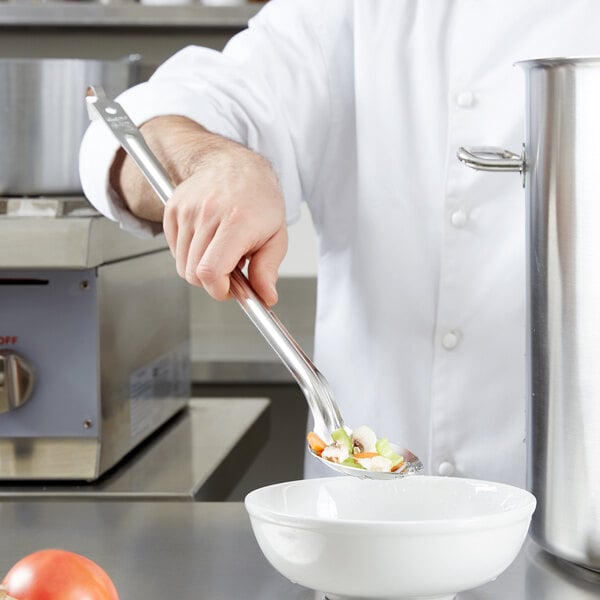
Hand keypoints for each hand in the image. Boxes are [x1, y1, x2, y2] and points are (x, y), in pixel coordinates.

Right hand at [110, 115, 286, 305]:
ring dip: (200, 267)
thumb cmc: (259, 200)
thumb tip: (265, 297)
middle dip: (212, 281)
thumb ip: (268, 269)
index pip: (210, 271)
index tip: (230, 289)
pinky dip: (189, 253)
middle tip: (230, 269)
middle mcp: (208, 213)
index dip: (218, 290)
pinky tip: (207, 240)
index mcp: (237, 222)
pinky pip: (174, 249)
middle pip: (193, 273)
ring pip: (182, 264)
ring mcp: (187, 210)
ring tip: (221, 250)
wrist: (237, 166)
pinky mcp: (173, 209)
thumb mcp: (276, 236)